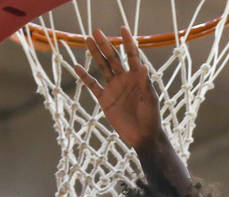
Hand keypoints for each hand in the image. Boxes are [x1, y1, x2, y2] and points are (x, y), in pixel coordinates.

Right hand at [75, 28, 163, 149]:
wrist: (143, 136)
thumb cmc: (151, 117)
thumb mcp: (151, 100)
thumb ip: (145, 83)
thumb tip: (143, 66)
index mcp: (137, 76)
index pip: (132, 55)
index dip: (128, 42)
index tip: (123, 29)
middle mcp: (124, 79)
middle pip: (113, 58)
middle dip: (105, 44)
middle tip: (96, 31)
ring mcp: (113, 88)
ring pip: (102, 67)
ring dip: (95, 54)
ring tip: (87, 40)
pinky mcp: (105, 99)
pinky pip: (93, 85)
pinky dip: (85, 77)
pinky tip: (77, 66)